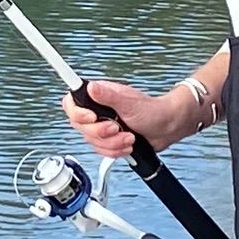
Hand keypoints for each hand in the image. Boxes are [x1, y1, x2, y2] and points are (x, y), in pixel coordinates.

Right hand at [63, 74, 189, 158]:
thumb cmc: (152, 111)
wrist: (167, 127)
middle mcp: (97, 111)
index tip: (92, 117)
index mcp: (98, 96)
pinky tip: (128, 145)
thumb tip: (91, 87)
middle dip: (101, 133)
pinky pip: (102, 151)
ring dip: (112, 144)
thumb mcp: (129, 102)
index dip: (78, 113)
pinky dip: (116, 151)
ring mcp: (102, 127)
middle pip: (81, 127)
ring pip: (92, 142)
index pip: (72, 103)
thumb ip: (107, 96)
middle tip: (117, 128)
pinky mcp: (108, 141)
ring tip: (129, 137)